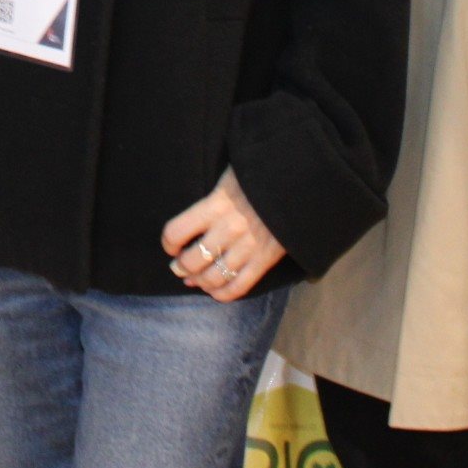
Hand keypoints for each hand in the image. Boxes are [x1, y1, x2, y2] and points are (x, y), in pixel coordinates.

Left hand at [161, 168, 284, 302]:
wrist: (298, 182)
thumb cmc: (259, 173)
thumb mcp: (229, 176)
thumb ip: (210, 196)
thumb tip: (194, 208)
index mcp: (214, 205)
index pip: (175, 232)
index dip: (168, 242)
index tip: (171, 244)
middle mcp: (228, 229)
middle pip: (192, 260)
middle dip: (180, 267)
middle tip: (178, 267)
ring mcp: (247, 247)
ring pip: (214, 277)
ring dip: (199, 282)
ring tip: (194, 280)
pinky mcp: (265, 259)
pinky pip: (239, 285)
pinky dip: (224, 293)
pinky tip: (216, 291)